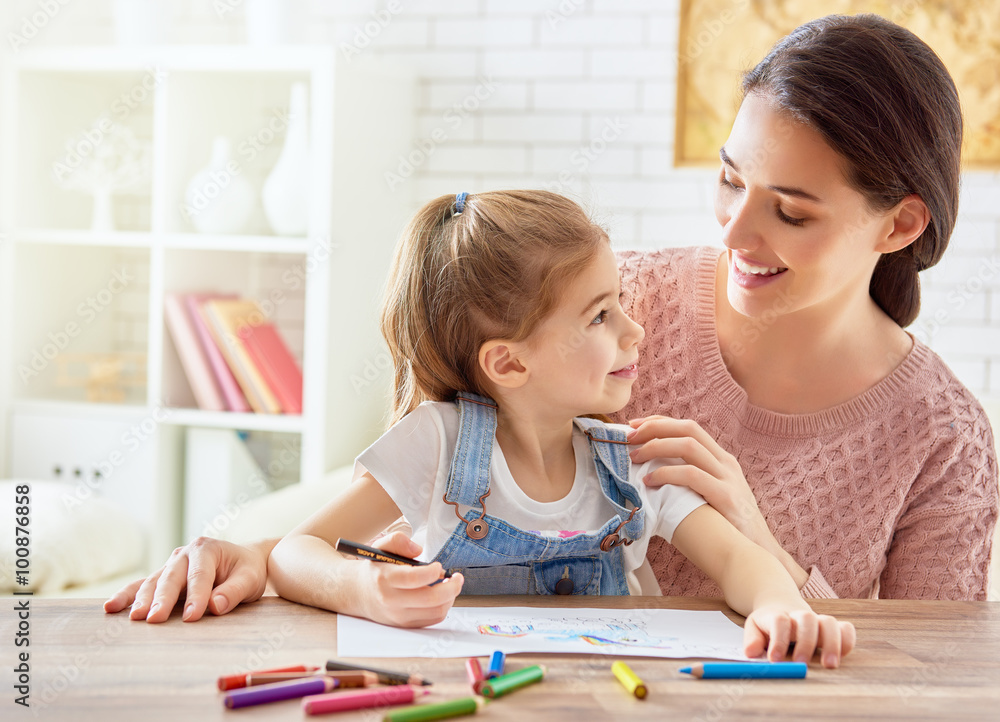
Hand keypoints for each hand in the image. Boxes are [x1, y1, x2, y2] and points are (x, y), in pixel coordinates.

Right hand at [103, 537, 268, 622]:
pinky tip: (110, 607)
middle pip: (171, 578)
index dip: (196, 596)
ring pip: (152, 582)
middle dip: (163, 599)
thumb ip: (234, 591)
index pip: (200, 575)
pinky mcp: (162, 577)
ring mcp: (171, 565)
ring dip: (141, 600)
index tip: (193, 616)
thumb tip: (215, 606)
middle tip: (154, 619)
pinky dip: (126, 596)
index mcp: (207, 549)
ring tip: (133, 618)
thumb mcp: (250, 579)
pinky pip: (141, 586)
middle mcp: (184, 554)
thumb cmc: (247, 571)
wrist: (243, 562)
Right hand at [357, 532, 463, 627]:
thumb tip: (418, 550)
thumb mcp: (380, 547)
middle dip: (451, 587)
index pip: (414, 579)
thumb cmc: (375, 569)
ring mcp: (398, 616)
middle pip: (430, 599)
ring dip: (450, 598)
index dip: (432, 572)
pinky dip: (443, 607)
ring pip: (435, 612)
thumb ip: (398, 541)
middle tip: (457, 577)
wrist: (358, 593)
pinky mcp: (405, 625)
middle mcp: (391, 600)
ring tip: (450, 585)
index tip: (439, 566)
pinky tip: (443, 596)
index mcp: (385, 579)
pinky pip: (432, 620)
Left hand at [626, 415, 807, 585]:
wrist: (758, 555)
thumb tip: (649, 476)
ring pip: (688, 446)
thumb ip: (688, 483)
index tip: (634, 425)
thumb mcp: (709, 497)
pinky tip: (649, 482)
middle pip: (688, 429)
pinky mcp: (726, 497)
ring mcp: (728, 478)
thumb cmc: (726, 529)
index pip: (689, 427)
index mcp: (721, 460)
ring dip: (656, 447)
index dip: (660, 422)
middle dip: (655, 428)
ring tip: (634, 458)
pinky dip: (666, 473)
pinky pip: (692, 475)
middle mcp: (725, 463)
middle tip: (628, 437)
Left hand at [744, 605, 856, 667]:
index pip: (779, 621)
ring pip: (829, 622)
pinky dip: (847, 640)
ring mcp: (818, 621)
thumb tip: (751, 653)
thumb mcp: (754, 628)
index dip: (778, 639)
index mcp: (778, 616)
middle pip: (807, 619)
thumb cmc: (768, 624)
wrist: (781, 605)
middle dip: (806, 642)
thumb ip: (752, 640)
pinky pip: (846, 628)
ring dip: (831, 643)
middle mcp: (800, 616)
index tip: (774, 659)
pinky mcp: (832, 628)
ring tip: (829, 665)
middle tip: (801, 663)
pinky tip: (842, 655)